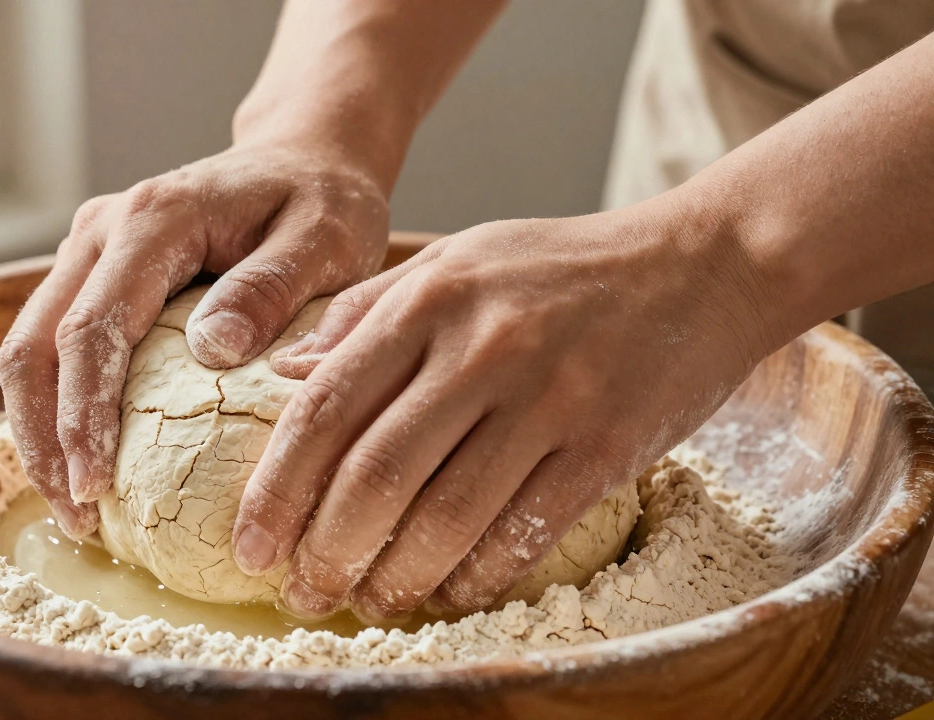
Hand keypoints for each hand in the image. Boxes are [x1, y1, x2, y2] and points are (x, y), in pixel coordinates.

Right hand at [0, 143, 388, 538]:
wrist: (305, 158)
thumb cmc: (323, 200)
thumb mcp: (326, 238)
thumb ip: (272, 287)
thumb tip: (212, 349)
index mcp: (153, 219)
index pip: (92, 326)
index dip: (82, 412)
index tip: (95, 486)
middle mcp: (102, 230)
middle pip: (34, 344)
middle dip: (45, 438)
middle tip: (78, 519)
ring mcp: (90, 251)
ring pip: (29, 349)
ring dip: (40, 431)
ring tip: (76, 509)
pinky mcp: (96, 275)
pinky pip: (53, 347)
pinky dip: (57, 409)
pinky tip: (84, 464)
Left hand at [231, 204, 783, 618]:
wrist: (701, 265)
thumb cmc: (562, 267)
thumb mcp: (454, 260)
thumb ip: (365, 313)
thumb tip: (284, 377)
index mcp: (430, 298)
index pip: (326, 407)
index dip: (278, 488)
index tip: (251, 545)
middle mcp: (483, 347)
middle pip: (375, 474)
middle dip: (325, 550)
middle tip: (302, 591)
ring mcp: (549, 399)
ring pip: (445, 517)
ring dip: (394, 578)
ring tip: (368, 603)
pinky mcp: (605, 447)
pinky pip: (522, 534)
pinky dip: (473, 578)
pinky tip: (445, 592)